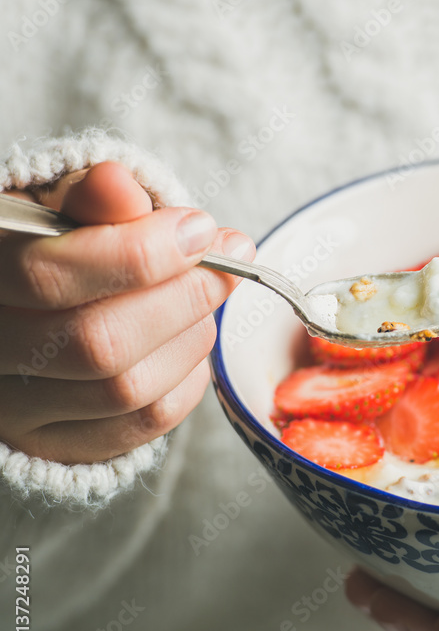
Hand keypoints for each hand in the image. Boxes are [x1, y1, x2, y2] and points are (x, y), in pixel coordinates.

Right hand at [0, 161, 254, 463]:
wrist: (29, 319)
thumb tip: (120, 185)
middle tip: (225, 264)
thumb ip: (93, 200)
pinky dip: (187, 379)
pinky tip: (189, 342)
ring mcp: (17, 410)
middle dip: (183, 299)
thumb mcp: (63, 213)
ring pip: (127, 389)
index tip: (201, 229)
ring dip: (190, 338)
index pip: (50, 275)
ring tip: (205, 300)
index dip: (140, 253)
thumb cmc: (56, 254)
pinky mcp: (59, 445)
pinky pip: (146, 423)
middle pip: (98, 342)